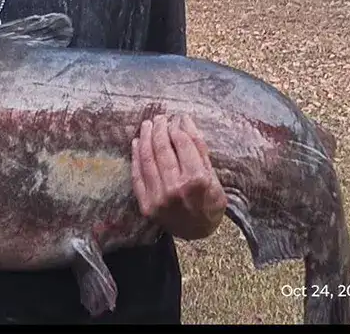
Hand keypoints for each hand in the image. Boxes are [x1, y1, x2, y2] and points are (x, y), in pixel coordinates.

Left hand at [131, 114, 226, 240]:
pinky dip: (136, 157)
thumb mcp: (214, 176)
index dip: (177, 126)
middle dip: (160, 128)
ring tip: (147, 125)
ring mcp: (158, 198)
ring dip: (146, 138)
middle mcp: (175, 188)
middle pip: (162, 148)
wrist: (198, 232)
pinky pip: (137, 175)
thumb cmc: (210, 202)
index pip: (182, 143)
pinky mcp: (146, 205)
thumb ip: (200, 150)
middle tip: (160, 118)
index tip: (176, 117)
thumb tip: (185, 122)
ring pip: (147, 159)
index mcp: (197, 180)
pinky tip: (137, 143)